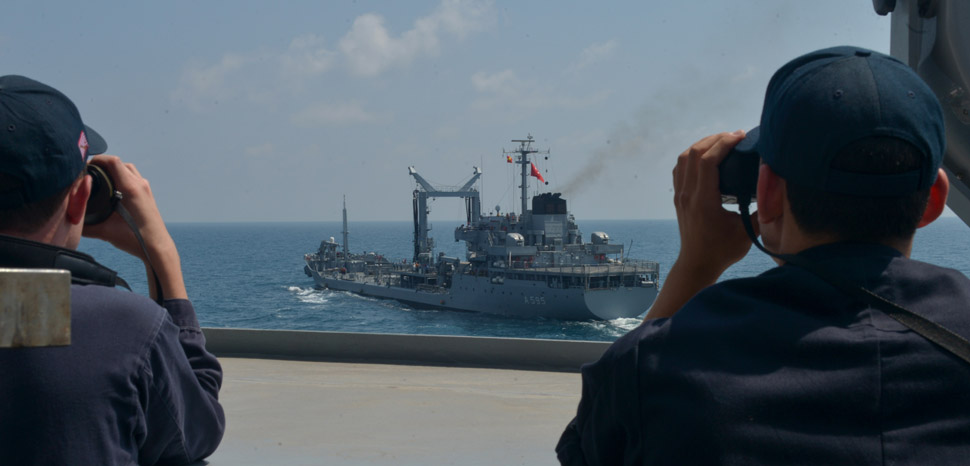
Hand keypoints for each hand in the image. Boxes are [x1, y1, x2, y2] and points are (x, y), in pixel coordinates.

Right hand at [82, 155, 187, 299]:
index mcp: (130, 188)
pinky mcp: (148, 194)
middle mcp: (139, 185)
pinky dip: (122, 177)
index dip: (97, 160)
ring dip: (114, 170)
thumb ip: (85, 225)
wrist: (157, 246)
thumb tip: (68, 219)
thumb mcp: (105, 232)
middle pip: (119, 163)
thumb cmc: (134, 239)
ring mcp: (145, 188)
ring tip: (100, 178)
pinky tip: (113, 188)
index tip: (86, 167)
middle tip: (90, 172)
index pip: (113, 162)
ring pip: (128, 169)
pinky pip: (134, 178)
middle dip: (103, 164)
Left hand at [645, 131, 756, 319]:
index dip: (724, 143)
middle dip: (715, 139)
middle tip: (735, 136)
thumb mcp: (747, 232)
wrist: (697, 264)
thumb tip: (778, 189)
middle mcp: (688, 195)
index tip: (740, 136)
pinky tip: (707, 154)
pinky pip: (680, 167)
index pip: (708, 161)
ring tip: (722, 140)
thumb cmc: (722, 250)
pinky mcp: (679, 197)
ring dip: (702, 144)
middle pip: (694, 154)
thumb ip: (763, 210)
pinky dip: (693, 155)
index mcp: (703, 201)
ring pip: (684, 158)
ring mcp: (680, 195)